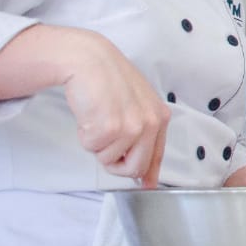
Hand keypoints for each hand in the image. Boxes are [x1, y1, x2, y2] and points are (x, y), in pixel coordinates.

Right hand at [55, 28, 171, 187]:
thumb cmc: (110, 82)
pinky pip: (91, 149)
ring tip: (97, 116)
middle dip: (115, 163)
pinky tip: (89, 113)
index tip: (146, 185)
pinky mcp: (109, 127)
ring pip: (108, 160)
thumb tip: (145, 176)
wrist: (90, 60)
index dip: (148, 174)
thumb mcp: (137, 105)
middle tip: (105, 139)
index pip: (156, 157)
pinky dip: (85, 135)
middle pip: (134, 169)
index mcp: (160, 118)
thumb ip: (143, 135)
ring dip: (97, 143)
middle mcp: (150, 123)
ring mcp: (131, 126)